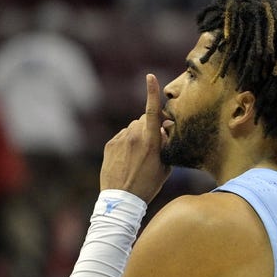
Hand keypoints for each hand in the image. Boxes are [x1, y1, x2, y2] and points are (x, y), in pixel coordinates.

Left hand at [100, 73, 171, 201]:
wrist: (121, 199)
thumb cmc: (148, 184)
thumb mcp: (165, 166)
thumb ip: (165, 144)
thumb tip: (165, 128)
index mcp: (151, 141)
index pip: (152, 111)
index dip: (152, 92)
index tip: (150, 77)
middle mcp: (134, 136)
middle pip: (144, 120)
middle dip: (150, 126)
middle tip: (155, 143)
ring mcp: (120, 139)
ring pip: (133, 128)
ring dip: (139, 135)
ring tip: (140, 156)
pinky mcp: (110, 144)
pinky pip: (122, 136)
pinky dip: (128, 142)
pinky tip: (129, 159)